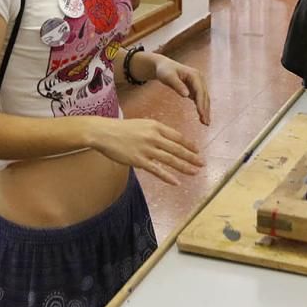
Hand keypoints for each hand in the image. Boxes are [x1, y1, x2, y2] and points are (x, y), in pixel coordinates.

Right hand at [89, 118, 203, 184]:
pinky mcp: (139, 160)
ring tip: (194, 172)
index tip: (198, 151)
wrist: (104, 133)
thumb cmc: (122, 129)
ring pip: (170, 160)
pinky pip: (157, 170)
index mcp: (156, 126)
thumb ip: (155, 132)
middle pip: (177, 149)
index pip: (177, 137)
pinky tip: (176, 182)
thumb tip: (168, 141)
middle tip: (202, 163)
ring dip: (184, 167)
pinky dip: (168, 177)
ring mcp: (147, 149)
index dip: (189, 145)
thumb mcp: (142, 124)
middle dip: (192, 157)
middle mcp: (154, 137)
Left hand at [148, 55, 210, 124]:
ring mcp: (199, 83)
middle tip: (206, 123)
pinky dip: (202, 108)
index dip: (201, 103)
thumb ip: (177, 85)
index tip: (201, 113)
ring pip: (204, 99)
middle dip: (206, 109)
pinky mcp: (196, 88)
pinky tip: (202, 117)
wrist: (164, 66)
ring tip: (205, 123)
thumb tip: (186, 95)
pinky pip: (200, 99)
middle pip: (205, 96)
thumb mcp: (168, 77)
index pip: (200, 91)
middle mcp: (200, 78)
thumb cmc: (165, 70)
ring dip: (205, 110)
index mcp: (195, 75)